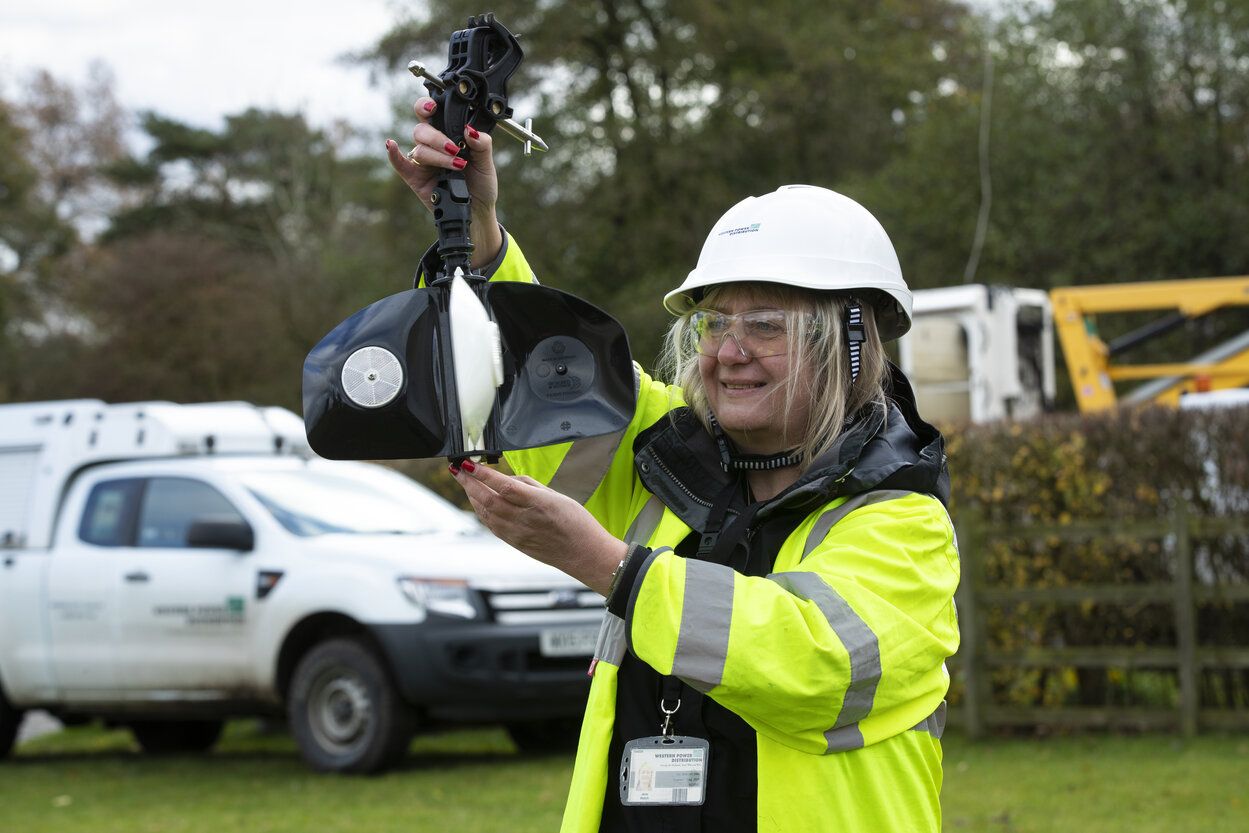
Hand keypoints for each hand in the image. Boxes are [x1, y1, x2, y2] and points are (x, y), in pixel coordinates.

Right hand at [386, 96, 501, 266]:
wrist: (478, 211)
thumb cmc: (480, 185)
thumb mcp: (487, 163)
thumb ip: (482, 144)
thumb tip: (470, 130)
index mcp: (448, 135)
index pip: (432, 114)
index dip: (427, 106)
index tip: (433, 107)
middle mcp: (433, 146)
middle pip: (422, 130)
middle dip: (438, 139)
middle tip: (456, 150)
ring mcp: (423, 162)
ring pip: (419, 149)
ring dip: (437, 157)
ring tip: (456, 167)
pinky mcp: (416, 178)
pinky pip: (401, 164)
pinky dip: (394, 155)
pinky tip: (391, 146)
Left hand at [451, 461, 627, 595]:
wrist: (584, 555)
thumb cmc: (576, 523)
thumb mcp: (557, 496)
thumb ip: (530, 486)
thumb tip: (507, 480)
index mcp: (538, 504)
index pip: (504, 487)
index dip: (483, 475)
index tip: (468, 464)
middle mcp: (524, 520)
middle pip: (488, 499)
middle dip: (469, 483)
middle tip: (457, 470)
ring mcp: (517, 534)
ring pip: (486, 513)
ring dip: (471, 496)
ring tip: (464, 483)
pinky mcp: (515, 543)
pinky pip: (491, 525)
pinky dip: (480, 511)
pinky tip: (477, 502)